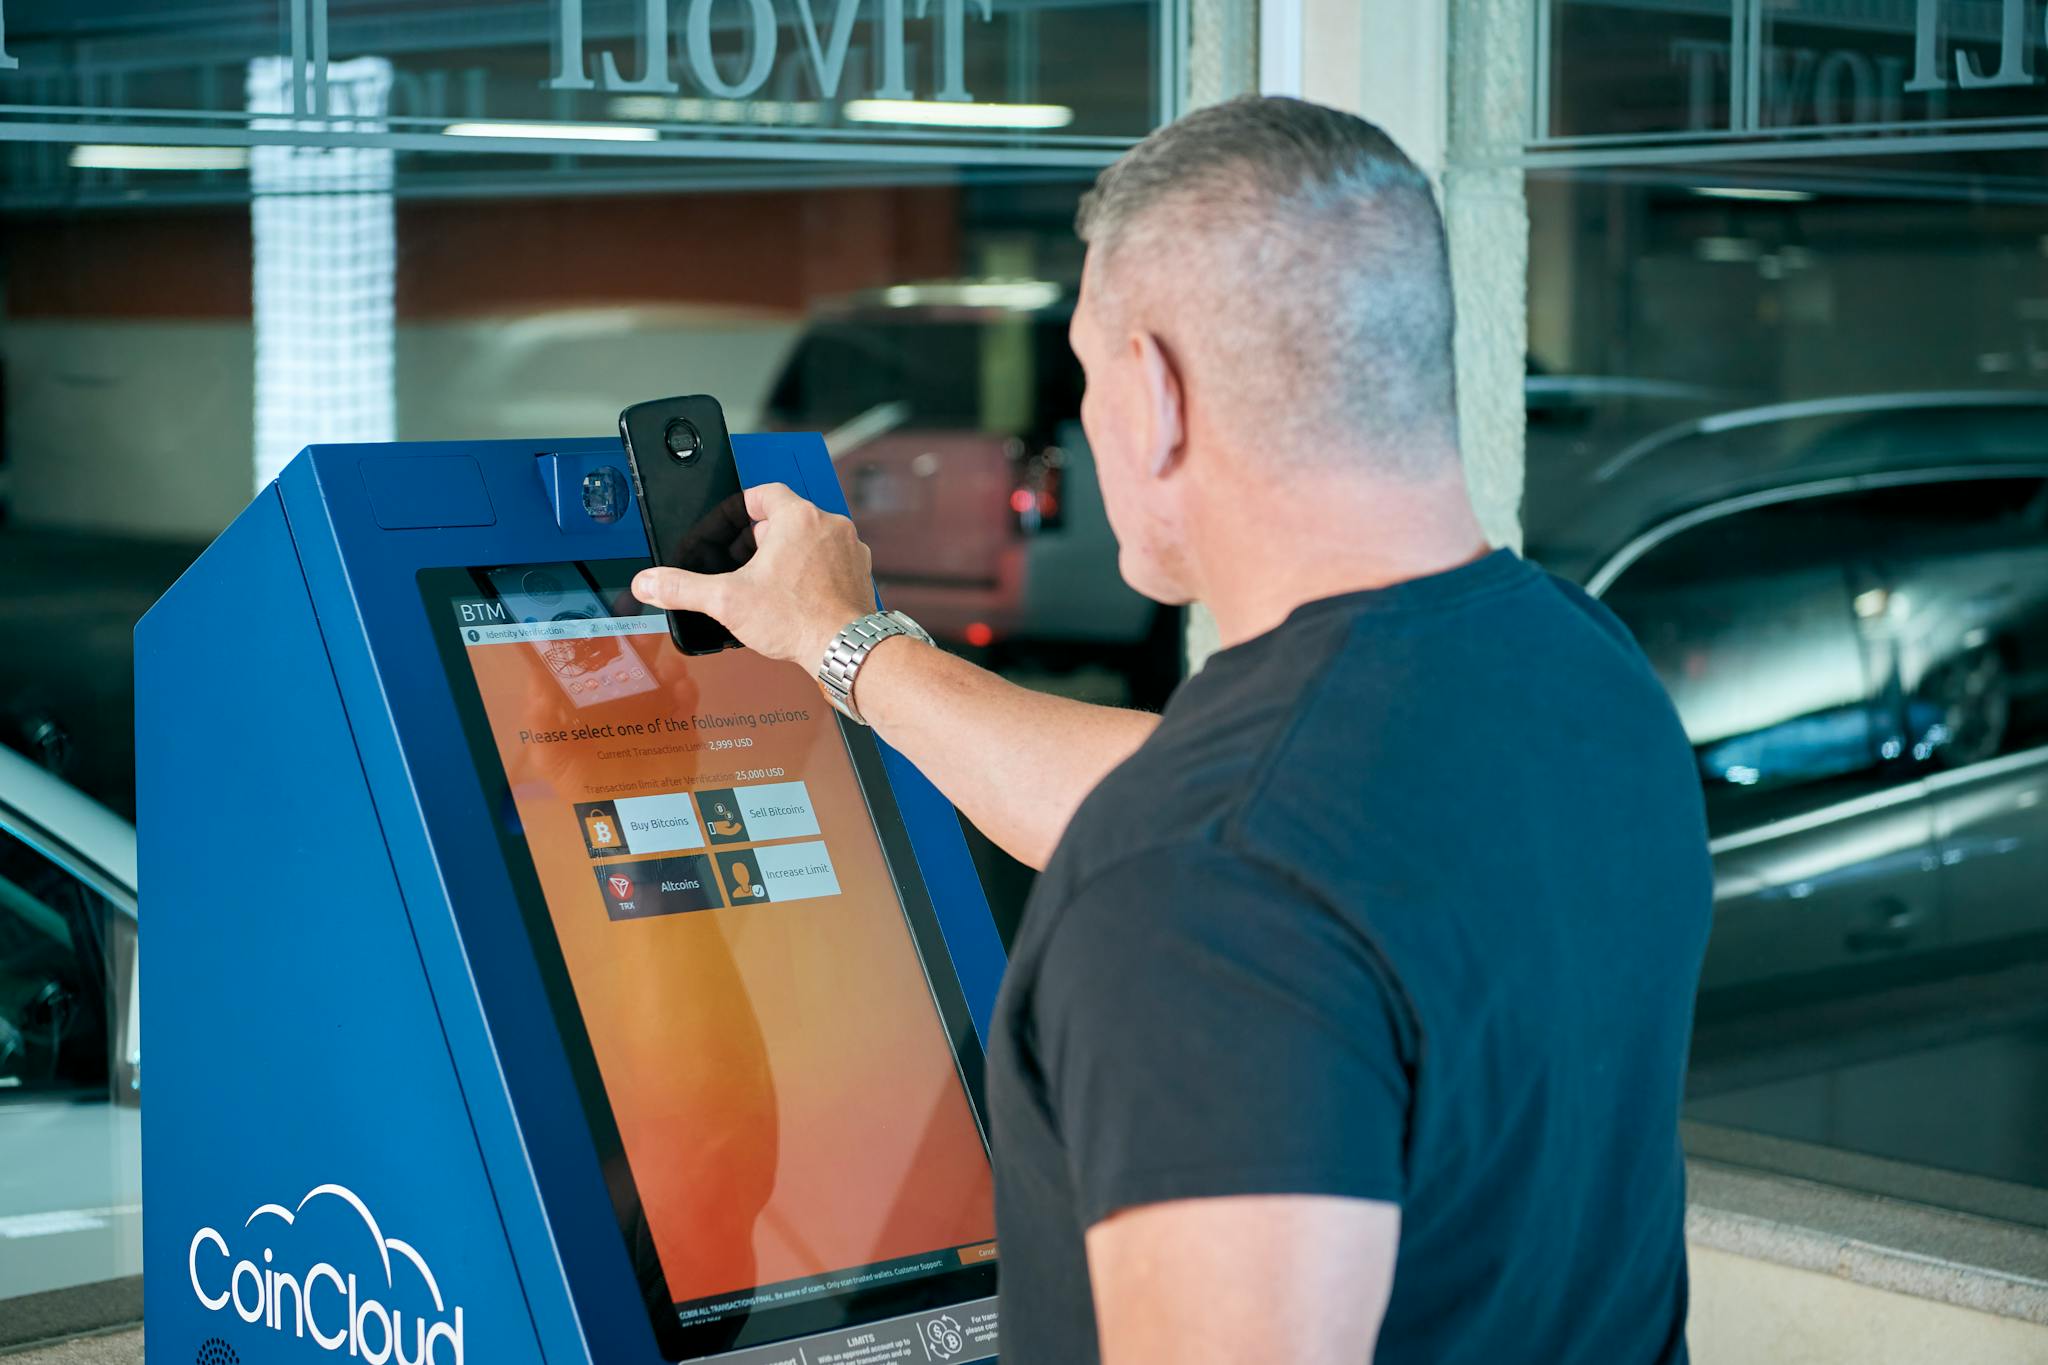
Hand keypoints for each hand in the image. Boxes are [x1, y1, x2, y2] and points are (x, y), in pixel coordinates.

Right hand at [632, 482, 875, 671]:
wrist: (843, 649)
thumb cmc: (799, 621)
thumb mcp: (728, 600)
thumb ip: (683, 588)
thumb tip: (651, 582)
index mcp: (799, 518)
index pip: (764, 492)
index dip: (741, 507)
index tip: (731, 523)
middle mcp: (830, 527)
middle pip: (786, 518)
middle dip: (760, 538)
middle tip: (743, 562)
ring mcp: (849, 549)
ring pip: (809, 539)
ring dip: (786, 554)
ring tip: (767, 581)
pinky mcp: (859, 573)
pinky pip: (829, 560)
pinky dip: (810, 571)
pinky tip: (794, 595)